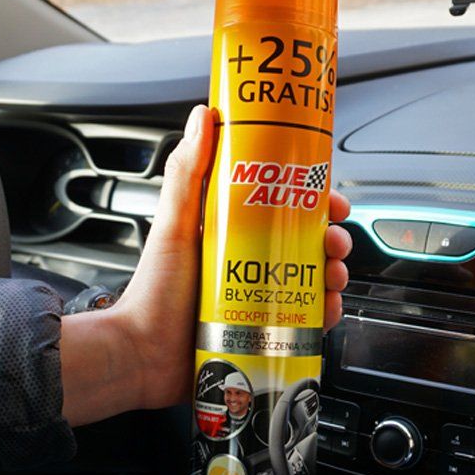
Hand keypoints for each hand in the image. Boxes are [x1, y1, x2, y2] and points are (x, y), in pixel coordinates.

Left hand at [61, 105, 351, 426]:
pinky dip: (323, 315)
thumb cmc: (151, 294)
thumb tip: (204, 116)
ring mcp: (258, 299)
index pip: (282, 206)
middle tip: (333, 243)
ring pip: (312, 280)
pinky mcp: (263, 333)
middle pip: (306, 243)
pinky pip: (305, 321)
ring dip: (333, 274)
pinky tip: (324, 311)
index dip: (313, 200)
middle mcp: (248, 263)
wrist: (141, 358)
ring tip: (331, 277)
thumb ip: (186, 172)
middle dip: (330, 239)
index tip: (329, 198)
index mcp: (230, 233)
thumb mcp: (173, 225)